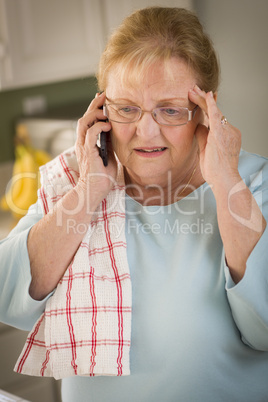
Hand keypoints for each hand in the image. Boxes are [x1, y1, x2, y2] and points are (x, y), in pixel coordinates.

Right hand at [75, 92, 116, 207]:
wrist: (94, 192)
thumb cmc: (101, 178)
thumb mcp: (108, 157)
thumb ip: (108, 145)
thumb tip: (115, 133)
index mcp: (86, 144)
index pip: (88, 122)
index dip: (94, 109)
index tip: (104, 100)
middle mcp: (82, 143)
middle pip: (84, 118)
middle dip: (94, 105)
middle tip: (104, 95)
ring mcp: (83, 147)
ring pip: (84, 122)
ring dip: (94, 113)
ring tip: (106, 109)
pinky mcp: (87, 152)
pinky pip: (90, 134)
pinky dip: (98, 126)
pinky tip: (108, 125)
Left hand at [189, 85, 241, 188]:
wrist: (224, 180)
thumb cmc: (216, 171)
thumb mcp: (206, 151)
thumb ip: (202, 137)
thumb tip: (197, 126)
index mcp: (227, 135)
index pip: (216, 118)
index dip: (207, 107)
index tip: (201, 98)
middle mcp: (229, 131)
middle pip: (215, 112)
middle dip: (204, 99)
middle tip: (194, 89)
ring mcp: (227, 131)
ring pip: (214, 111)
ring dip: (202, 100)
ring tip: (192, 90)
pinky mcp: (221, 134)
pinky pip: (216, 115)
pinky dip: (210, 104)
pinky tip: (206, 95)